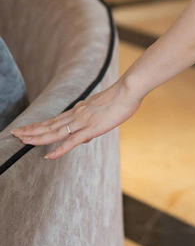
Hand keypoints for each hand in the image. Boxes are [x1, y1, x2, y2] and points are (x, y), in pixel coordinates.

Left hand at [9, 79, 143, 159]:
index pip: (53, 120)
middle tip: (14, 133)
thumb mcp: (102, 110)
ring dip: (38, 137)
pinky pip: (71, 141)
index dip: (38, 125)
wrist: (129, 90)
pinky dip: (59, 149)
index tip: (25, 129)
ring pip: (55, 132)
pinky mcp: (91, 128)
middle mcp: (76, 114)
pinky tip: (49, 156)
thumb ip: (91, 122)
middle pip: (49, 125)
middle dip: (31, 130)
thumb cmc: (121, 98)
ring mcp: (82, 121)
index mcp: (79, 110)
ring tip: (22, 140)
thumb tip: (84, 137)